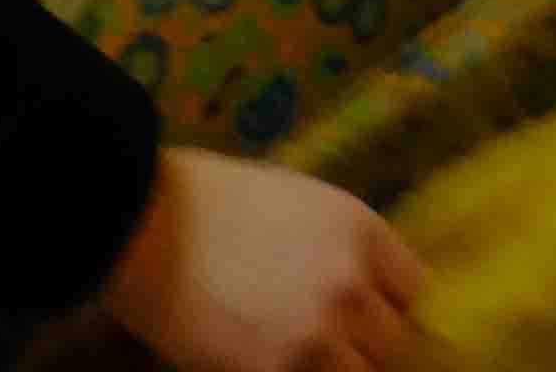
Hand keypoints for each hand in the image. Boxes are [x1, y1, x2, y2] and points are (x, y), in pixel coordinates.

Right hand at [99, 150, 424, 371]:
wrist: (143, 225)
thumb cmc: (210, 200)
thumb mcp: (297, 201)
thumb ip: (340, 244)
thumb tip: (361, 282)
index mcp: (359, 232)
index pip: (412, 288)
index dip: (386, 301)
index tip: (366, 309)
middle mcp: (350, 287)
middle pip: (392, 341)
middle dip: (363, 342)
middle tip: (327, 338)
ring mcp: (314, 338)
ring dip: (334, 367)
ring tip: (299, 353)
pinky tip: (266, 359)